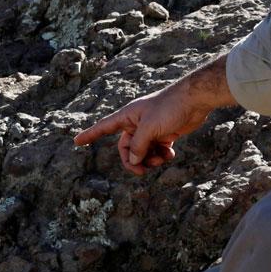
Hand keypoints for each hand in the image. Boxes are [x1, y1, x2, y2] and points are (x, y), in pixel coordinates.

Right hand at [74, 55, 231, 176]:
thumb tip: (132, 161)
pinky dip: (162, 155)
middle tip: (142, 171)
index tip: (76, 142)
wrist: (194, 100)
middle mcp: (137, 123)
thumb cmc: (169, 108)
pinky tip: (170, 153)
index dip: (90, 135)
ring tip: (162, 158)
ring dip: (150, 159)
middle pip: (126, 148)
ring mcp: (151, 129)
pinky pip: (156, 150)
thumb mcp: (150, 128)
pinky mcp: (164, 134)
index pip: (103, 127)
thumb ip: (138, 146)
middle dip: (133, 160)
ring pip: (143, 152)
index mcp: (128, 116)